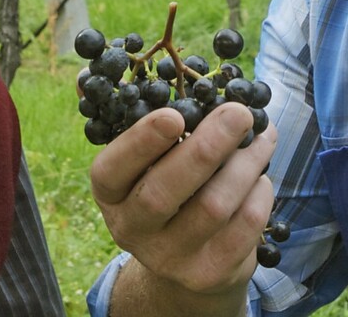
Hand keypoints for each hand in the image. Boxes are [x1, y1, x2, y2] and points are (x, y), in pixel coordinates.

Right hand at [90, 100, 276, 312]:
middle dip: (206, 147)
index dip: (141, 142)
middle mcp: (131, 229)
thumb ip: (130, 113)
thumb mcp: (144, 158)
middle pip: (164, 191)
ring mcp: (169, 257)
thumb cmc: (167, 181)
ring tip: (262, 138)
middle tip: (239, 113)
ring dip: (244, 164)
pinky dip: (259, 194)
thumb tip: (85, 73)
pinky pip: (242, 229)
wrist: (190, 255)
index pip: (112, 170)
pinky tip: (260, 175)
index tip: (174, 114)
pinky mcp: (208, 273)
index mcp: (110, 192)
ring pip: (211, 207)